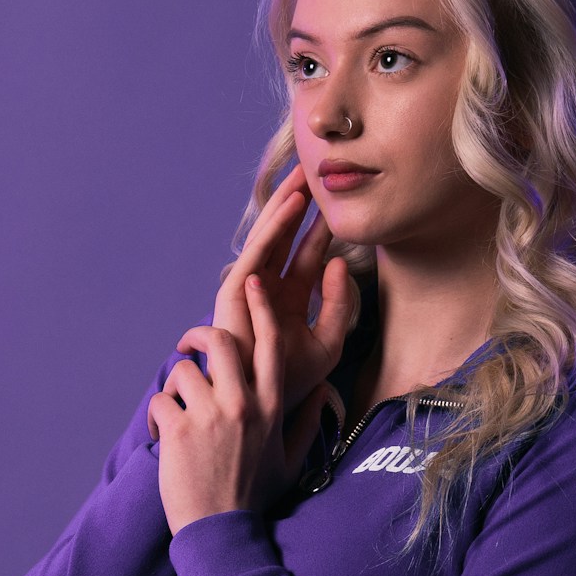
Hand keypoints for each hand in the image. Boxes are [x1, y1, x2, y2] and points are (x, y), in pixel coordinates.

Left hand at [149, 271, 334, 535]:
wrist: (221, 532)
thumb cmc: (255, 497)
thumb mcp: (291, 461)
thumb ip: (306, 425)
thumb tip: (323, 398)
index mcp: (273, 407)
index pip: (271, 344)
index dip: (261, 308)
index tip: (252, 282)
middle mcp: (245, 404)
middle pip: (224, 340)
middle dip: (202, 336)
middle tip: (190, 346)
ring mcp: (211, 415)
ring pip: (186, 370)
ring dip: (177, 387)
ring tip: (179, 414)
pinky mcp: (179, 428)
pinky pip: (163, 400)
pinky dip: (161, 415)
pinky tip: (168, 439)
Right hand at [211, 163, 359, 417]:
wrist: (262, 403)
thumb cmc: (290, 380)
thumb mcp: (328, 343)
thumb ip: (339, 306)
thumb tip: (340, 264)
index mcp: (290, 299)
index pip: (307, 254)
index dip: (321, 227)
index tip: (338, 199)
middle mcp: (268, 289)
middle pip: (284, 237)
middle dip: (297, 205)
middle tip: (314, 172)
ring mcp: (250, 289)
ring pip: (269, 238)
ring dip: (283, 207)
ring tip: (301, 178)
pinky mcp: (235, 293)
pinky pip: (257, 253)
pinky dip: (272, 229)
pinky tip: (290, 208)